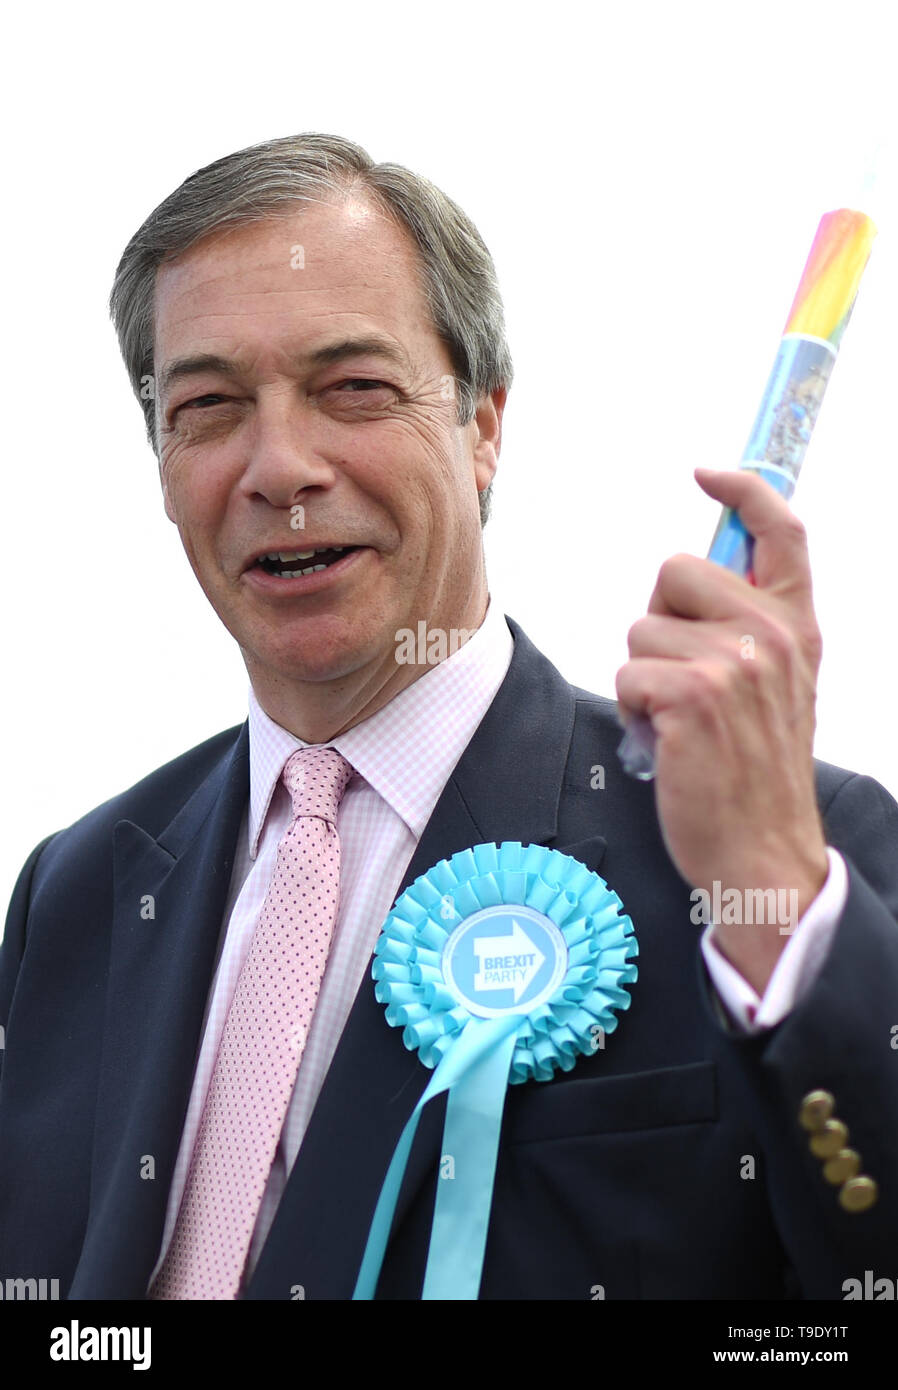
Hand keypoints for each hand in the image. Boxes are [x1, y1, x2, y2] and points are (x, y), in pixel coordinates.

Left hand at [615, 467, 829, 991]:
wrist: (761, 851)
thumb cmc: (754, 770)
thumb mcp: (777, 688)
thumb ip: (750, 629)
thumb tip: (695, 577)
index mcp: (796, 626)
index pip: (782, 530)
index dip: (744, 490)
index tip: (708, 473)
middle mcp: (772, 635)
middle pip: (674, 571)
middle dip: (661, 623)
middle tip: (686, 682)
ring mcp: (735, 663)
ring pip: (641, 630)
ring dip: (644, 677)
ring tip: (679, 722)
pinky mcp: (693, 696)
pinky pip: (628, 673)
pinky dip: (633, 711)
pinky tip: (666, 743)